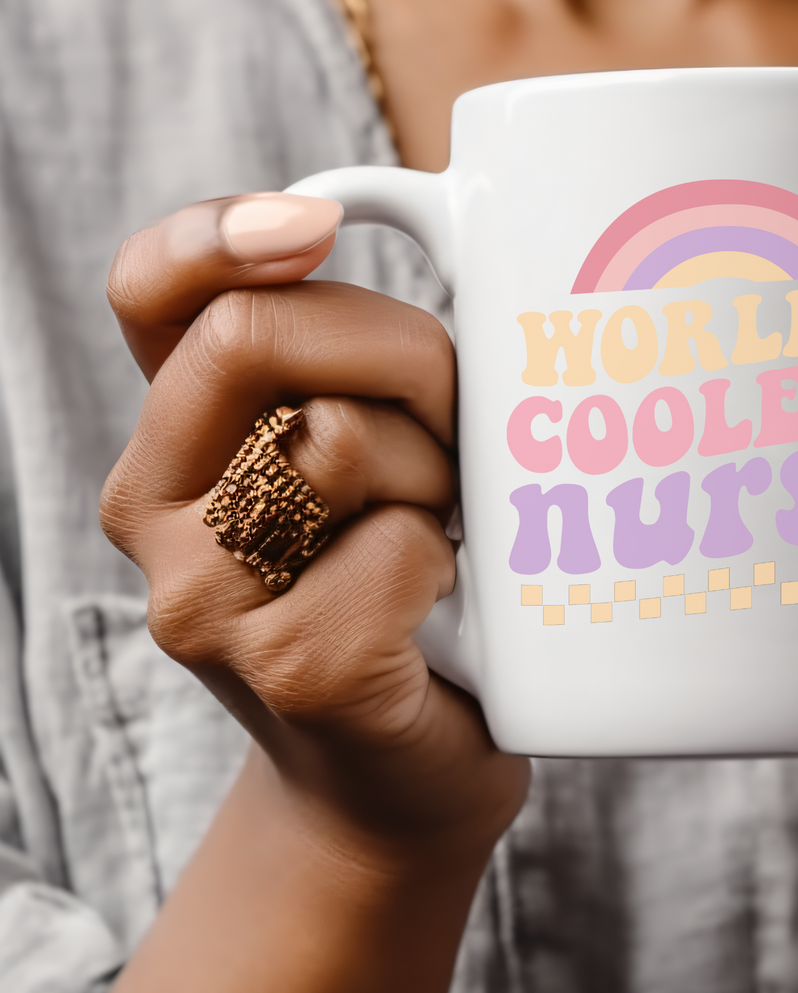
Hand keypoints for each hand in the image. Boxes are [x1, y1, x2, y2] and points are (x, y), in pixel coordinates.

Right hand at [100, 192, 528, 866]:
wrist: (398, 778)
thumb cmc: (402, 593)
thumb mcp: (365, 460)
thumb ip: (350, 363)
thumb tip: (407, 214)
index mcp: (176, 438)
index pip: (148, 293)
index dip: (219, 232)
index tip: (319, 225)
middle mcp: (156, 510)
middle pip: (258, 336)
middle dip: (401, 355)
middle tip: (454, 426)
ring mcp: (204, 599)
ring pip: (338, 437)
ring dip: (435, 471)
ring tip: (443, 530)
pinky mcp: (288, 667)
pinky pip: (397, 545)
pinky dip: (449, 561)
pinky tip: (440, 608)